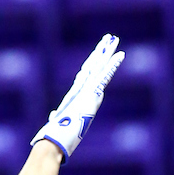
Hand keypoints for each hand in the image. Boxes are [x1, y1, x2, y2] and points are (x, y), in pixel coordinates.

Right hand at [31, 34, 123, 161]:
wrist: (55, 137)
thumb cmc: (55, 133)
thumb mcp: (58, 123)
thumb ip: (57, 118)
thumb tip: (53, 117)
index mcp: (75, 94)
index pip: (85, 75)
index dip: (92, 63)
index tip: (98, 53)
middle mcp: (80, 88)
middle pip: (92, 65)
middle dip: (100, 51)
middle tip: (108, 37)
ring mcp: (85, 89)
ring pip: (98, 66)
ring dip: (107, 52)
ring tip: (115, 38)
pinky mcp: (91, 92)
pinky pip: (104, 75)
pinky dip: (113, 65)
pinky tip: (120, 55)